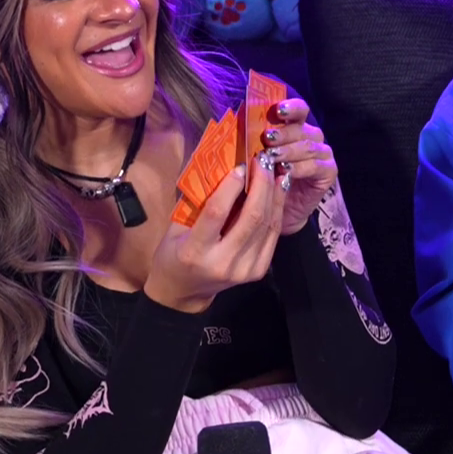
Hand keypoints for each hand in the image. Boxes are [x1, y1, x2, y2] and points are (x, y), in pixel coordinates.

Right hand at [146, 157, 286, 313]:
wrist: (183, 292)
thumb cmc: (173, 255)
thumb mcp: (175, 229)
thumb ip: (196, 203)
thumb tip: (217, 165)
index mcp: (195, 251)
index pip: (217, 214)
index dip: (231, 187)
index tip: (240, 165)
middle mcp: (223, 262)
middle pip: (251, 218)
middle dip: (261, 185)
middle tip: (264, 161)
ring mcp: (244, 270)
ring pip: (267, 225)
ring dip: (274, 194)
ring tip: (276, 170)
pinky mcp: (258, 271)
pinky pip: (272, 235)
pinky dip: (277, 210)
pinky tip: (279, 191)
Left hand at [261, 96, 336, 234]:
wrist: (273, 211)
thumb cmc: (262, 180)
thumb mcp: (255, 158)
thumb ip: (254, 142)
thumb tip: (239, 127)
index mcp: (295, 127)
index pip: (298, 109)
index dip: (290, 107)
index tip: (277, 110)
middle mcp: (311, 137)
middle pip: (301, 128)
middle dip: (283, 132)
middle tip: (267, 138)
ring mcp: (322, 154)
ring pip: (308, 146)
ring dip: (289, 151)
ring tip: (272, 156)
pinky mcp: (328, 171)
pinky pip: (316, 166)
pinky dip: (300, 168)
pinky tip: (285, 171)